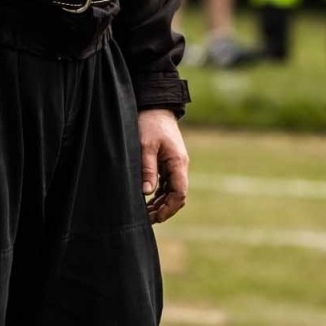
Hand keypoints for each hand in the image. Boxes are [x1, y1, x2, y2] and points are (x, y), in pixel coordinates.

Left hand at [138, 109, 188, 223]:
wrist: (155, 106)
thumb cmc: (150, 123)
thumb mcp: (145, 145)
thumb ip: (147, 168)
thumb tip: (147, 192)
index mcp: (178, 163)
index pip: (179, 193)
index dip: (169, 208)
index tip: (156, 217)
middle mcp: (179, 166)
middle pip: (177, 195)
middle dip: (165, 209)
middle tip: (148, 219)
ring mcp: (174, 165)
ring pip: (171, 191)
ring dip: (161, 203)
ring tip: (146, 214)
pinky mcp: (168, 162)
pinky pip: (166, 184)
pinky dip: (159, 194)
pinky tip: (148, 200)